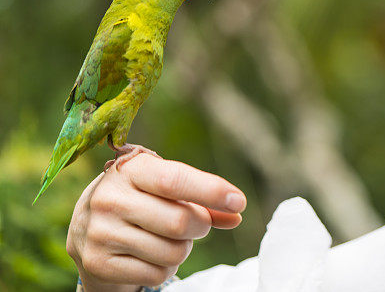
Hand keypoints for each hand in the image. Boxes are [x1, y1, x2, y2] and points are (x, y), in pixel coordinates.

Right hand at [66, 153, 246, 291]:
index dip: (211, 191)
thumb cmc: (141, 199)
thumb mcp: (166, 188)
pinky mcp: (98, 263)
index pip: (175, 180)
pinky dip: (166, 269)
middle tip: (197, 224)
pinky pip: (156, 274)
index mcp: (130, 170)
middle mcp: (109, 198)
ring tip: (168, 238)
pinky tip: (151, 255)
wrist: (86, 227)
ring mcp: (101, 232)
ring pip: (173, 251)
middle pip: (180, 221)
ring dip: (183, 249)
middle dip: (201, 226)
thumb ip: (202, 199)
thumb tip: (236, 214)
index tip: (239, 201)